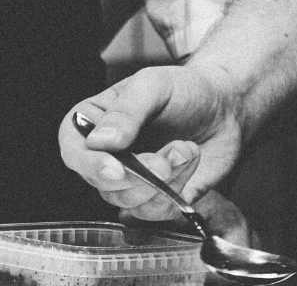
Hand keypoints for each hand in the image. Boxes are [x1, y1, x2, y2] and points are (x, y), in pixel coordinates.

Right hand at [59, 63, 244, 222]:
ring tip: (184, 149)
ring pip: (128, 201)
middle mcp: (106, 155)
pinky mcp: (155, 198)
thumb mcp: (153, 85)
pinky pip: (154, 211)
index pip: (73, 149)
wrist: (223, 107)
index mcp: (93, 122)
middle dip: (138, 175)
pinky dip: (176, 189)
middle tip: (167, 158)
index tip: (116, 168)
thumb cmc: (184, 89)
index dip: (89, 163)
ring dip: (162, 181)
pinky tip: (189, 161)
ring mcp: (129, 180)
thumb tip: (98, 141)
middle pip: (101, 182)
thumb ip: (125, 111)